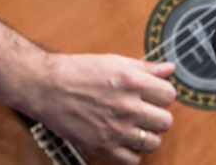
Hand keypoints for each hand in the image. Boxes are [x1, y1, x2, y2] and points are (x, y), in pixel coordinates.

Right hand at [27, 53, 176, 164]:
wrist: (46, 87)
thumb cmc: (77, 72)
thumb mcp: (114, 61)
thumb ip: (145, 67)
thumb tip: (169, 69)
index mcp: (131, 81)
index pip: (169, 95)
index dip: (162, 95)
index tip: (154, 95)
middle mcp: (127, 106)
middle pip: (165, 121)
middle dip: (157, 115)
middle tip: (145, 111)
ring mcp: (116, 129)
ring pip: (154, 142)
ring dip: (147, 135)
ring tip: (134, 127)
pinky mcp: (103, 147)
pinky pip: (133, 161)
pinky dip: (132, 153)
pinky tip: (124, 141)